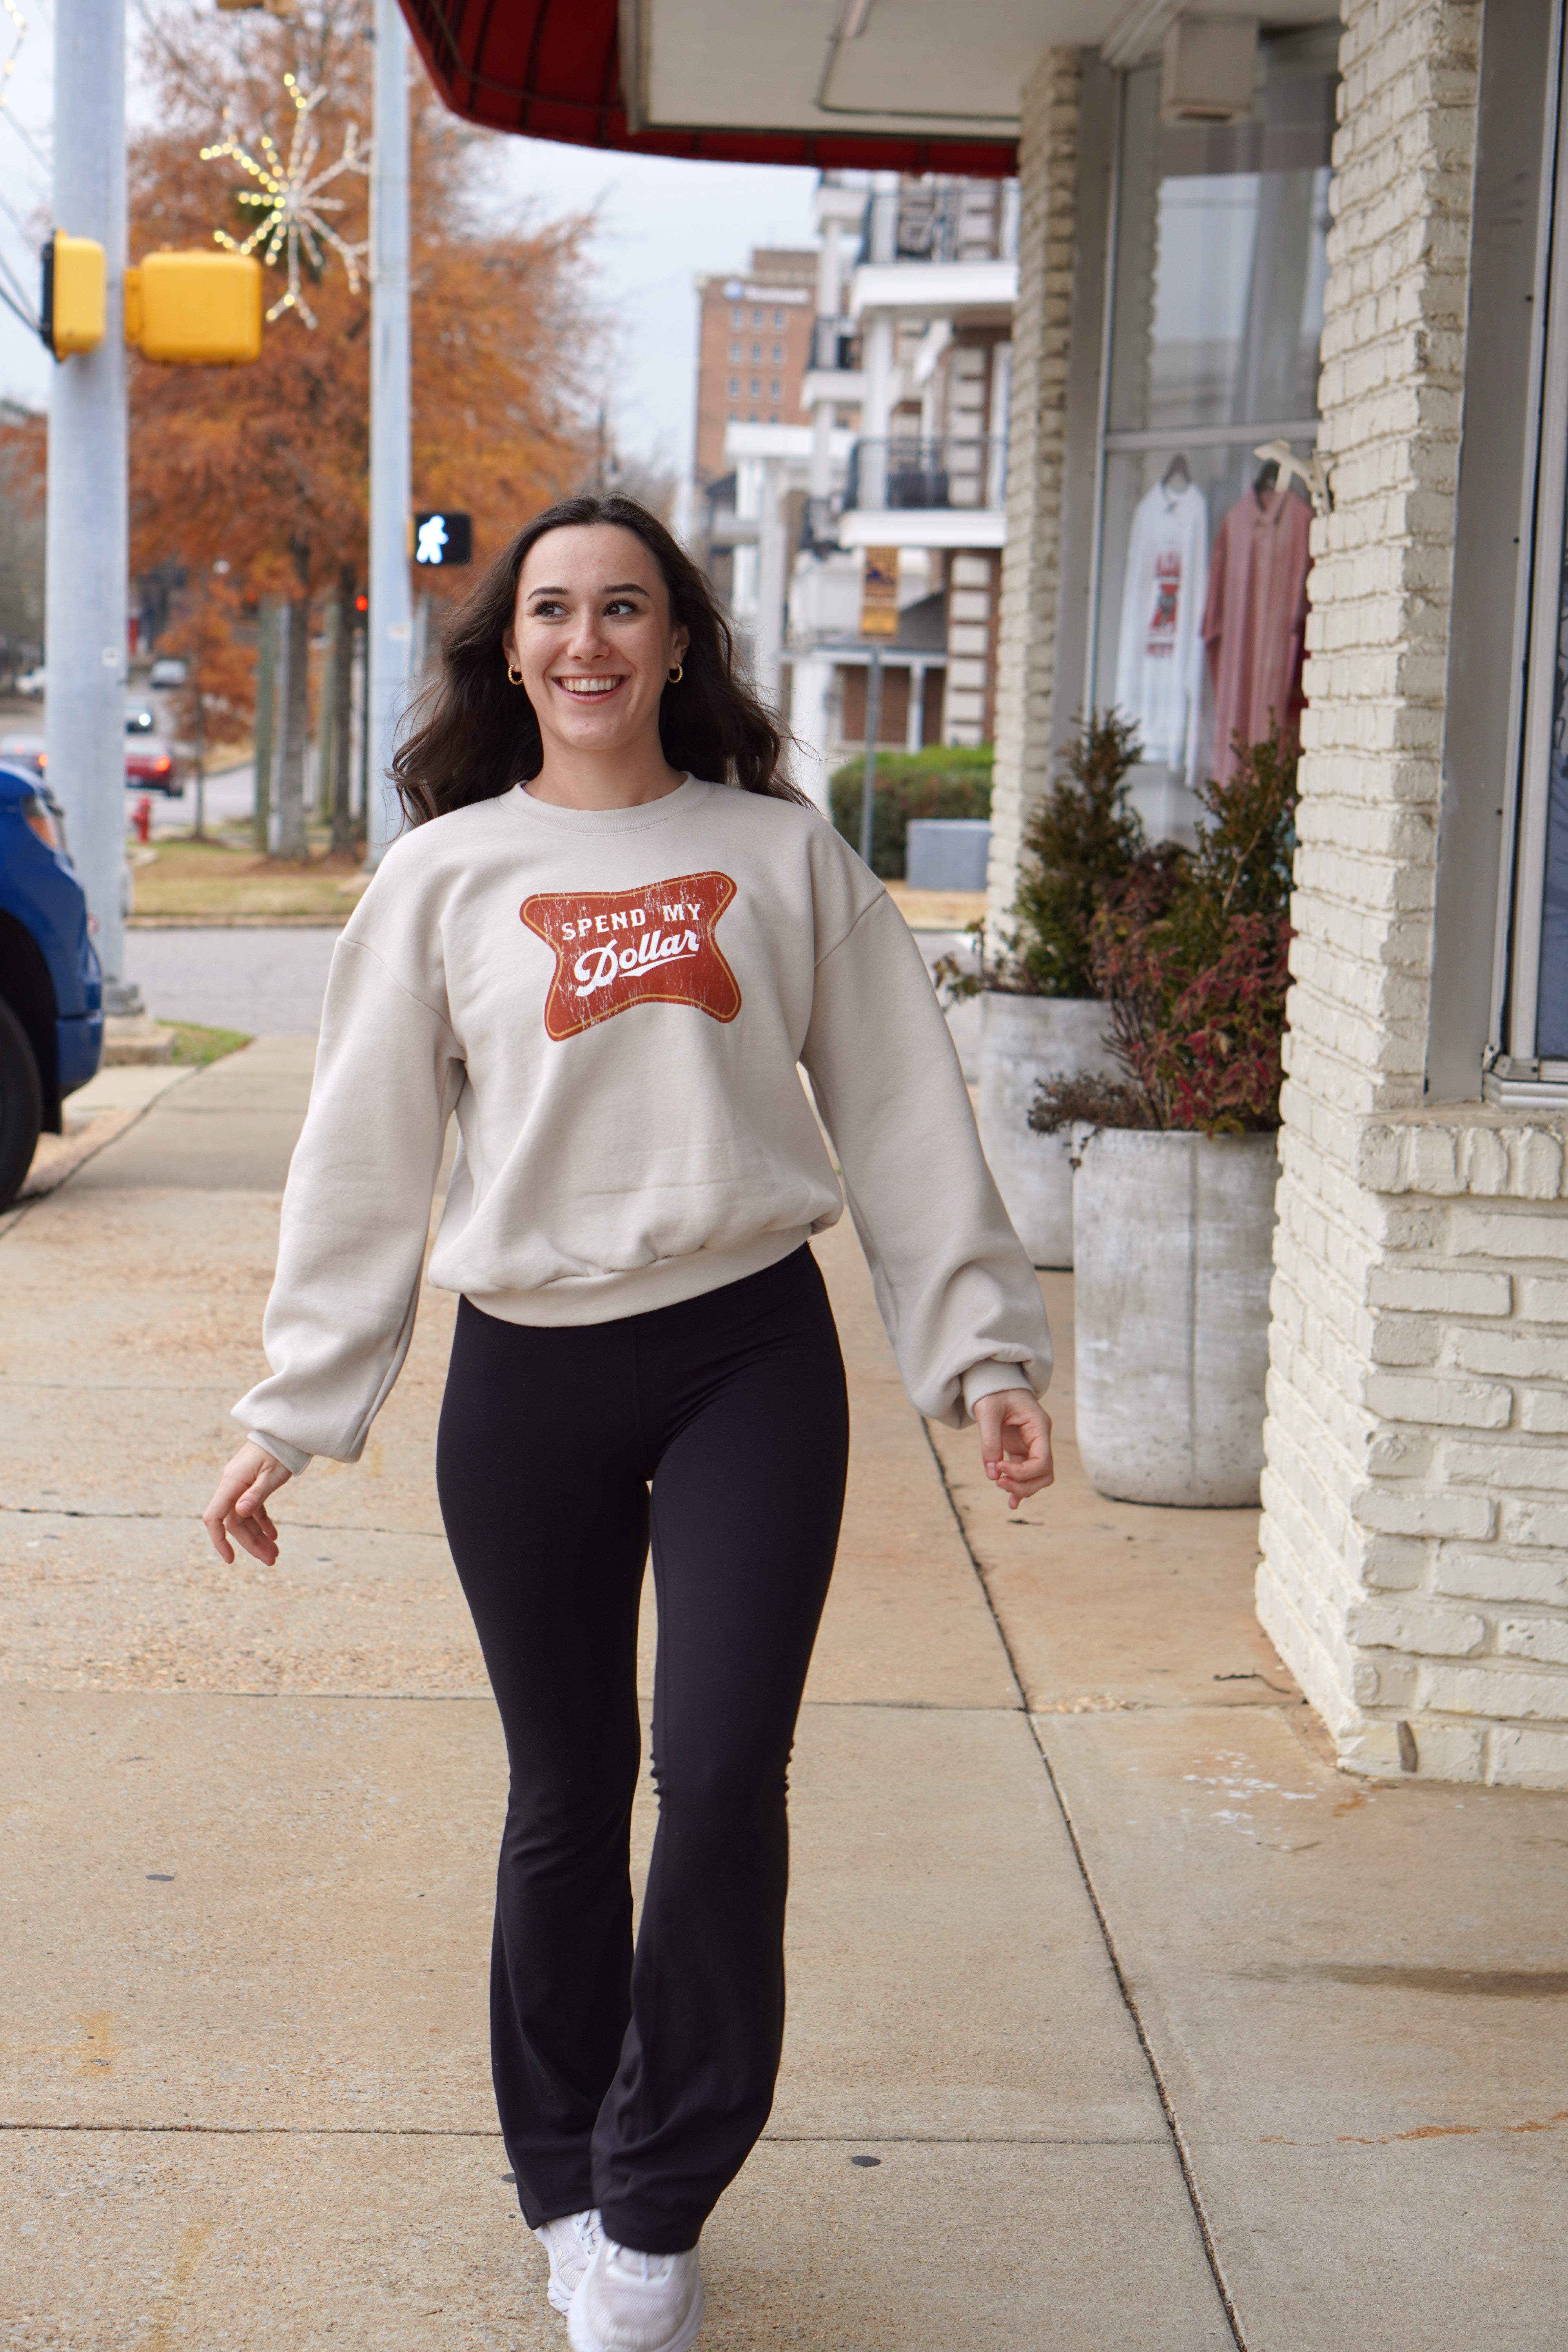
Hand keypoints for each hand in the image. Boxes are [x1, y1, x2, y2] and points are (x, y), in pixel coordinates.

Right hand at [202, 1441, 291, 1565]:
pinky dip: (263, 1522)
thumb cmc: (280, 1450)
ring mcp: (241, 1485)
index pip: (215, 1517)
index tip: (230, 1559)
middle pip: (235, 1522)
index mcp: (232, 1483)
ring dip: (258, 1536)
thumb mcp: (272, 1474)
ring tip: (275, 1553)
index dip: (219, 1540)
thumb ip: (256, 1494)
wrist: (287, 1431)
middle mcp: (232, 1485)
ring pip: (245, 1518)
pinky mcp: (252, 1484)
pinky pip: (253, 1508)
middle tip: (272, 1560)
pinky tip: (274, 1535)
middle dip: (251, 1543)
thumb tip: (239, 1513)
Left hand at [972, 1388, 1053, 1510]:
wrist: (992, 1379)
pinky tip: (1011, 1503)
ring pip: (1037, 1477)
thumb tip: (992, 1475)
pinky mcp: (1019, 1449)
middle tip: (999, 1482)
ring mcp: (1031, 1445)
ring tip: (1000, 1487)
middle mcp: (1039, 1438)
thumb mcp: (987, 1411)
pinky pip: (1025, 1473)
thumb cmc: (992, 1390)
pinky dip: (1019, 1487)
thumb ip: (989, 1441)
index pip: (1042, 1461)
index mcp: (1039, 1426)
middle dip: (1024, 1484)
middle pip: (1044, 1473)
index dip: (1022, 1472)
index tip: (998, 1468)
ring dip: (1021, 1487)